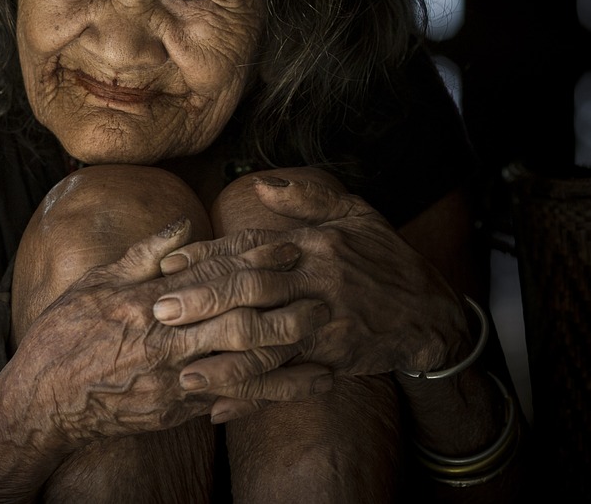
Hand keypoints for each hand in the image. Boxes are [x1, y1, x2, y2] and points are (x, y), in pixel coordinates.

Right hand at [5, 217, 332, 447]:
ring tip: (322, 337)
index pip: (211, 273)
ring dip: (288, 350)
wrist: (42, 401)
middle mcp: (164, 340)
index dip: (254, 258)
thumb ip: (143, 255)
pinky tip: (301, 386)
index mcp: (144, 301)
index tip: (287, 245)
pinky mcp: (176, 411)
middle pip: (238, 318)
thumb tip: (184, 225)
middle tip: (321, 291)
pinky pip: (232, 400)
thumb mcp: (95, 284)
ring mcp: (172, 380)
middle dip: (284, 303)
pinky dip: (270, 392)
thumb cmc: (62, 336)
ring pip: (243, 363)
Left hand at [155, 168, 470, 379]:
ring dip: (221, 356)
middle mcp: (315, 279)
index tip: (168, 265)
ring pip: (265, 338)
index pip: (249, 246)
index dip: (207, 255)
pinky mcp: (333, 357)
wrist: (431, 315)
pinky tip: (219, 407)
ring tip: (181, 369)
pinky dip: (252, 394)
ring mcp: (324, 321)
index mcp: (312, 244)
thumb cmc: (385, 259)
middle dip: (202, 300)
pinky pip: (286, 377)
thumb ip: (307, 197)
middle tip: (160, 311)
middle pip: (250, 288)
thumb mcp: (354, 214)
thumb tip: (263, 183)